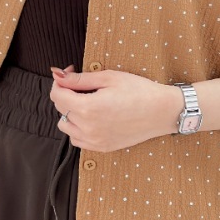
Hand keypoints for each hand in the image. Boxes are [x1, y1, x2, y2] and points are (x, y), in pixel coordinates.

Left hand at [49, 64, 183, 151]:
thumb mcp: (109, 78)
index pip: (56, 95)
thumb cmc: (139, 91)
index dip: (60, 81)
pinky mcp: (102, 147)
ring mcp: (94, 141)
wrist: (162, 112)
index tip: (70, 72)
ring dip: (69, 113)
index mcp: (88, 108)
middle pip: (60, 109)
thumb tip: (58, 75)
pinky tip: (91, 118)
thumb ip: (80, 78)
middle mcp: (88, 128)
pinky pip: (77, 139)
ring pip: (65, 126)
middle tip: (83, 83)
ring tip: (86, 102)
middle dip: (66, 93)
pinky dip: (77, 128)